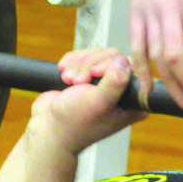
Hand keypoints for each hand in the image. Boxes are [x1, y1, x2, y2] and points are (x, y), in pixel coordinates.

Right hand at [29, 49, 147, 155]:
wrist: (49, 128)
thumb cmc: (74, 122)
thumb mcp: (99, 103)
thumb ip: (115, 83)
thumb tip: (123, 61)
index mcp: (133, 100)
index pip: (132, 66)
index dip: (110, 64)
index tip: (93, 74)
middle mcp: (123, 90)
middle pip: (113, 56)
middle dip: (90, 65)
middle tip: (78, 82)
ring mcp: (106, 81)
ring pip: (98, 54)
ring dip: (79, 65)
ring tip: (69, 81)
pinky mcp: (90, 76)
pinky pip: (85, 55)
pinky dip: (72, 62)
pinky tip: (64, 75)